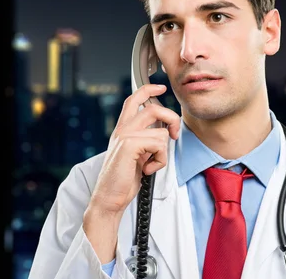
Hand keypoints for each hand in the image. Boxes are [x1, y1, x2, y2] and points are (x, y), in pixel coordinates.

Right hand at [89, 84, 180, 215]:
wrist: (109, 197)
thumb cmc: (122, 180)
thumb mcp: (135, 155)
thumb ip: (145, 139)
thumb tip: (165, 130)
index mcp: (122, 129)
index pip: (134, 99)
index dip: (148, 89)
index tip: (161, 88)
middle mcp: (123, 129)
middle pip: (154, 108)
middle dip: (172, 120)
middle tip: (176, 135)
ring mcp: (125, 136)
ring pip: (162, 132)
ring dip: (163, 153)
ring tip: (150, 163)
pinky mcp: (130, 145)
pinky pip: (160, 145)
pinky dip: (160, 161)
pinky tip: (147, 169)